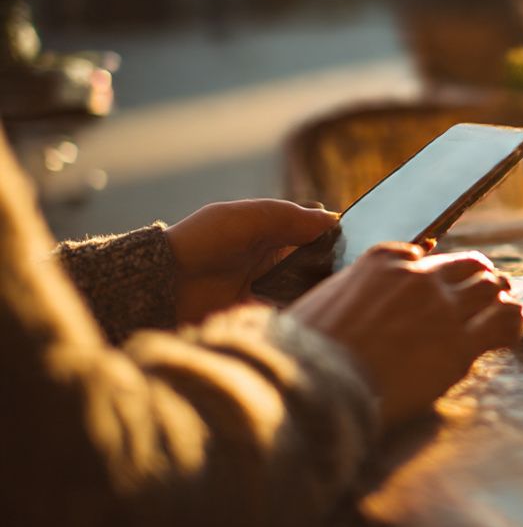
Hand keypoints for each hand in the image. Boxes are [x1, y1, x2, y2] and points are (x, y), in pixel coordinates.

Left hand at [165, 200, 338, 323]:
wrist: (162, 284)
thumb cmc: (203, 241)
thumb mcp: (248, 218)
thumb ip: (290, 216)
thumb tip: (334, 219)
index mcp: (272, 227)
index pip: (315, 227)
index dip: (335, 232)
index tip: (355, 238)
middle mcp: (274, 255)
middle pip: (317, 259)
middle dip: (333, 263)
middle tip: (348, 268)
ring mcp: (267, 284)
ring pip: (307, 285)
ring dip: (319, 286)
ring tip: (334, 289)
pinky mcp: (258, 310)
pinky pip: (289, 309)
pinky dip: (300, 307)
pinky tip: (312, 307)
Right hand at [287, 243, 522, 426]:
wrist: (312, 386)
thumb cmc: (305, 354)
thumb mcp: (321, 302)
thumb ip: (352, 293)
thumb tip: (358, 305)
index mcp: (382, 260)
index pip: (424, 256)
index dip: (436, 274)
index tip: (439, 288)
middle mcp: (417, 275)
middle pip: (468, 266)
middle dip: (480, 279)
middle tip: (488, 294)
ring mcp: (442, 307)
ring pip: (491, 287)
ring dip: (500, 298)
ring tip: (504, 312)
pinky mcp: (459, 343)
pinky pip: (504, 320)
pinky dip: (512, 323)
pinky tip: (510, 334)